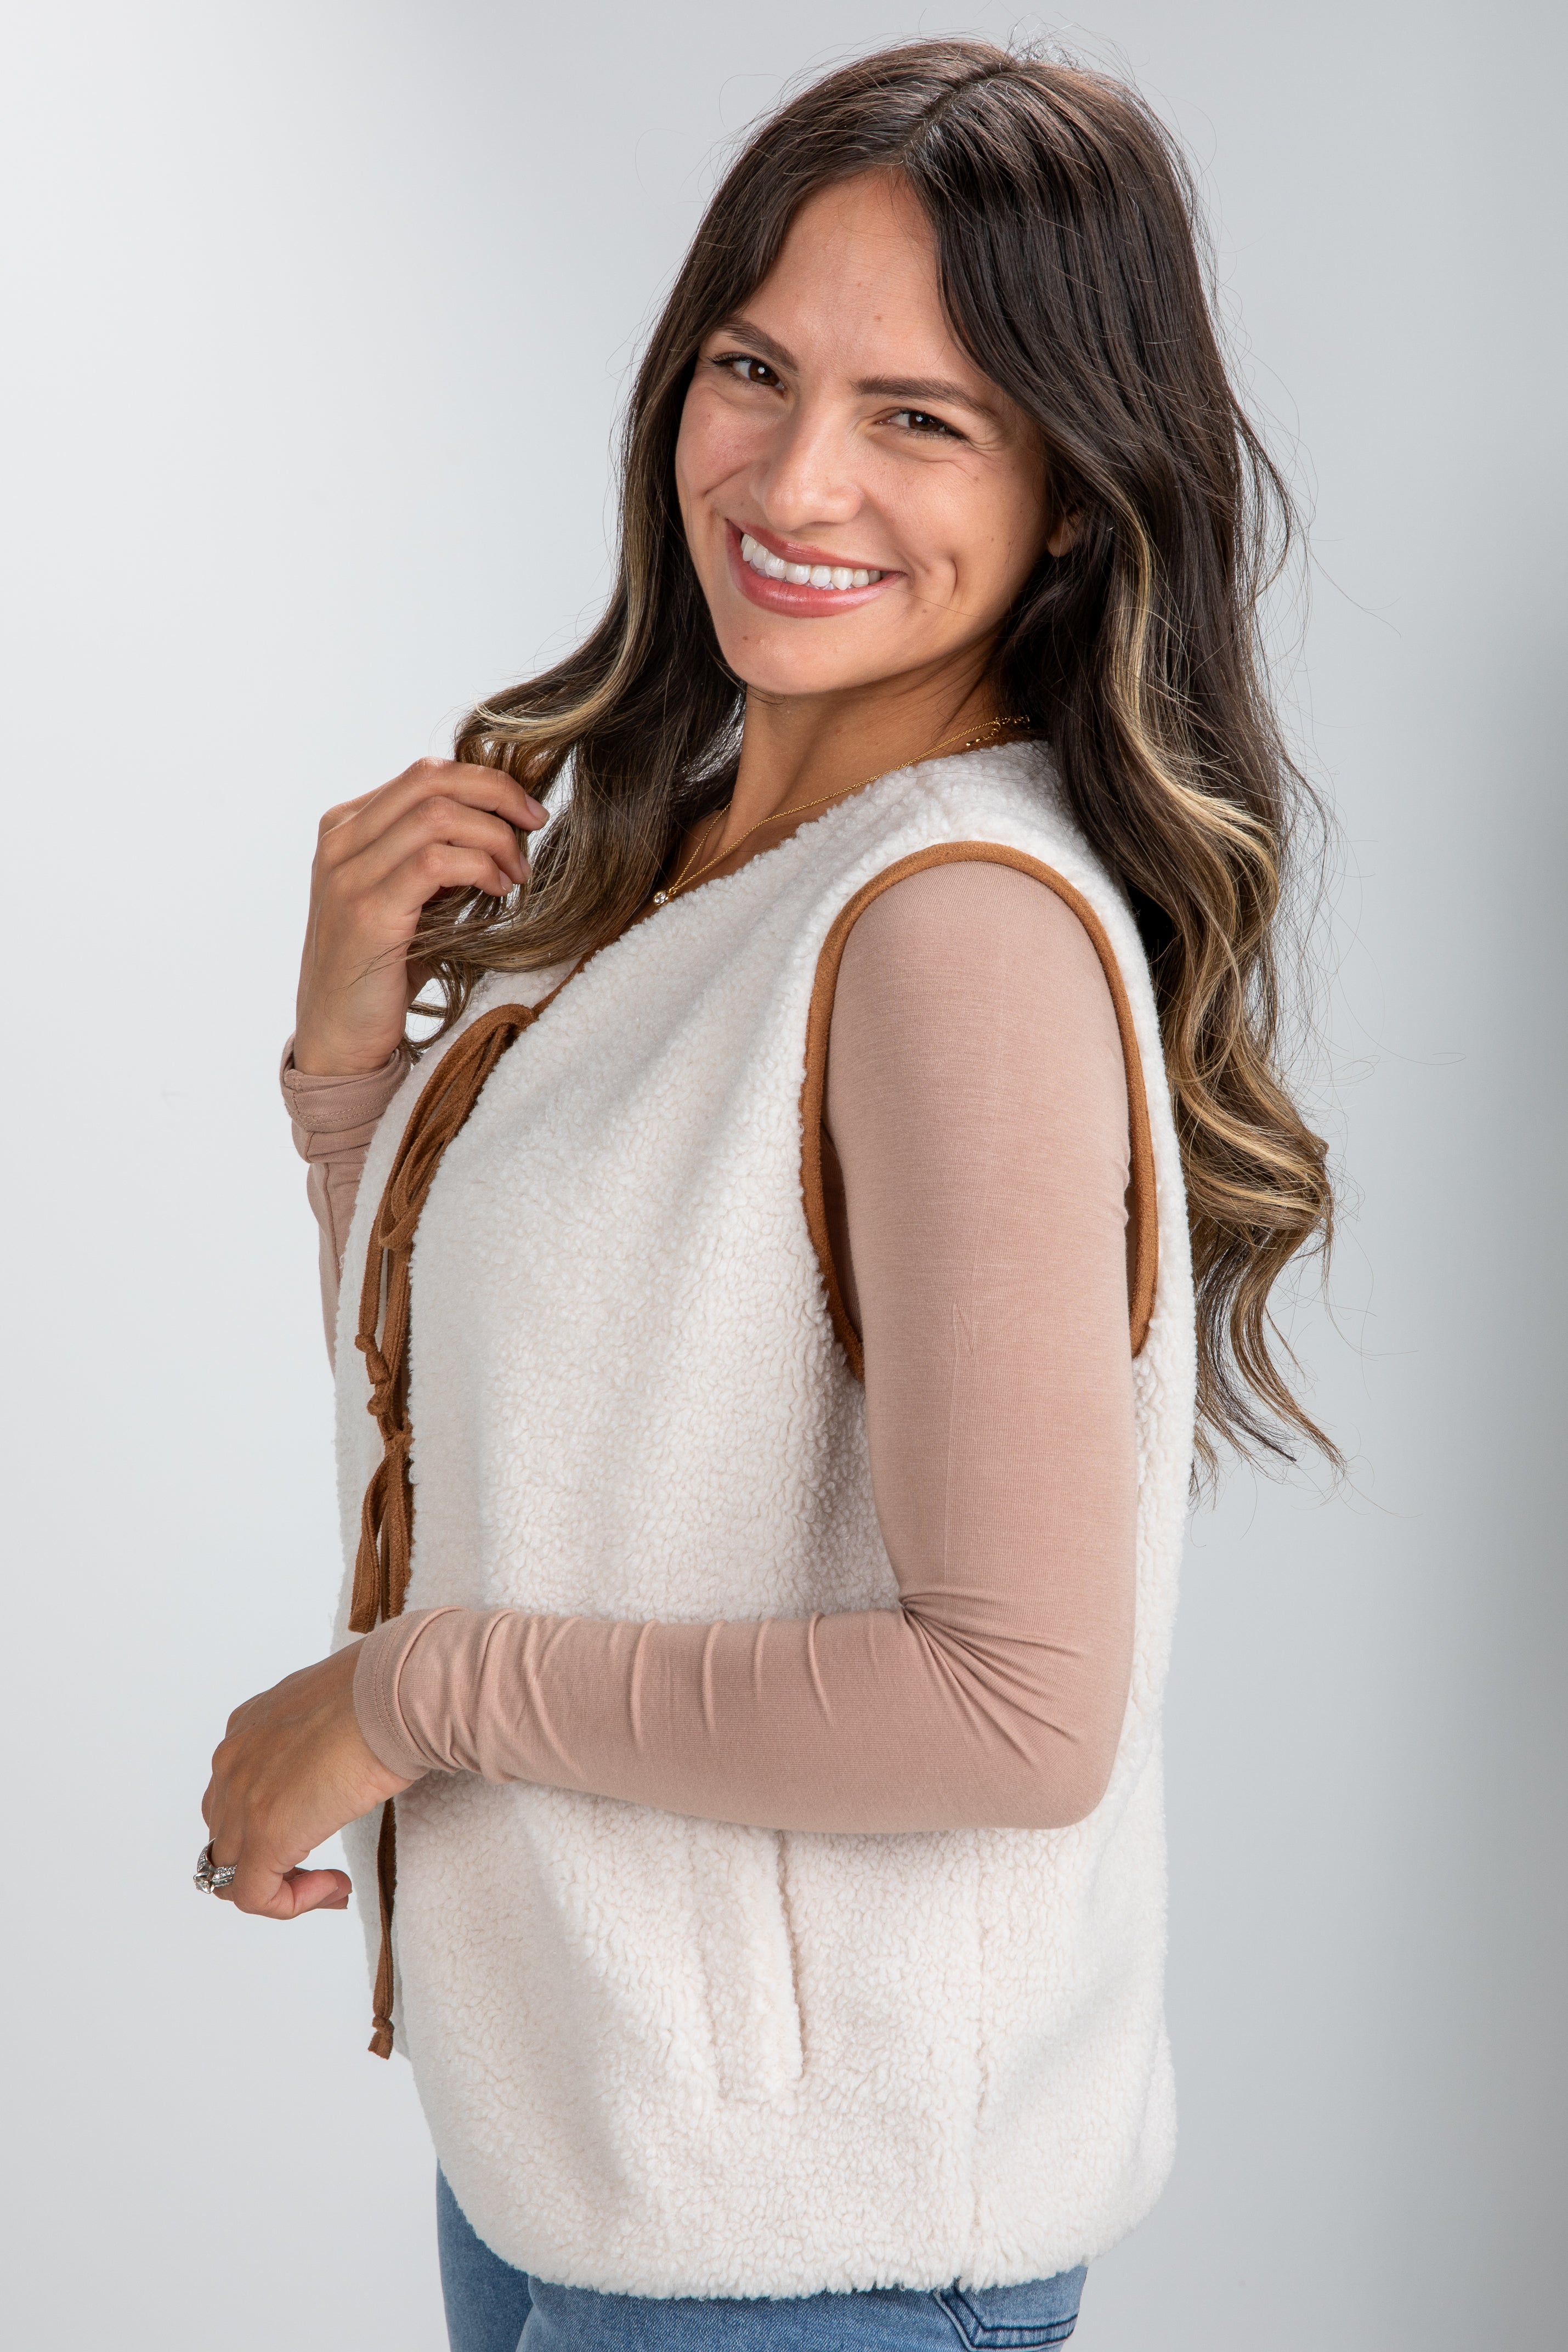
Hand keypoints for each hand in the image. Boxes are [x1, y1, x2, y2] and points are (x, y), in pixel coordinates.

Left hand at [201, 1646, 412, 1918]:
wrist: (395, 1694)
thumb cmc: (384, 1694)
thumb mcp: (330, 1711)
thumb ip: (313, 1740)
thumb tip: (331, 1766)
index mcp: (247, 1729)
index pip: (234, 1796)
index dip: (268, 1827)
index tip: (317, 1831)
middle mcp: (232, 1763)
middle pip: (227, 1837)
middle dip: (269, 1861)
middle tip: (321, 1870)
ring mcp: (242, 1800)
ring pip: (232, 1872)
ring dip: (281, 1884)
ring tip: (329, 1883)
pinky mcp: (264, 1836)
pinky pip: (255, 1896)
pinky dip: (291, 1903)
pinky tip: (335, 1887)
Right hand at [293, 757, 547, 1074]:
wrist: (339, 1038)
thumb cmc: (382, 970)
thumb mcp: (408, 898)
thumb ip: (434, 855)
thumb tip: (499, 823)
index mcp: (346, 827)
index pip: (424, 774)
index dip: (486, 782)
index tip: (526, 814)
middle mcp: (339, 841)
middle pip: (431, 779)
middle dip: (498, 794)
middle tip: (536, 825)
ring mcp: (347, 875)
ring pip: (437, 816)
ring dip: (494, 838)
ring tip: (517, 874)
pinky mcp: (367, 912)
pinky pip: (434, 863)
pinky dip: (479, 867)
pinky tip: (498, 890)